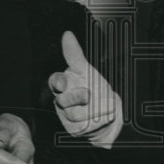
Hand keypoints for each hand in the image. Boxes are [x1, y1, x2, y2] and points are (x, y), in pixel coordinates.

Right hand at [49, 30, 122, 147]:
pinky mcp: (74, 129)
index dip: (58, 82)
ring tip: (106, 105)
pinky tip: (103, 115)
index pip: (55, 81)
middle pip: (63, 100)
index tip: (64, 83)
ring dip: (94, 109)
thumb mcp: (86, 69)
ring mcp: (67, 115)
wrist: (108, 109)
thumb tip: (67, 34)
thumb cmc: (94, 86)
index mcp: (63, 84)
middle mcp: (62, 100)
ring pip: (74, 115)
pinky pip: (83, 126)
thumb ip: (74, 54)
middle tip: (90, 94)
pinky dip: (96, 120)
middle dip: (78, 97)